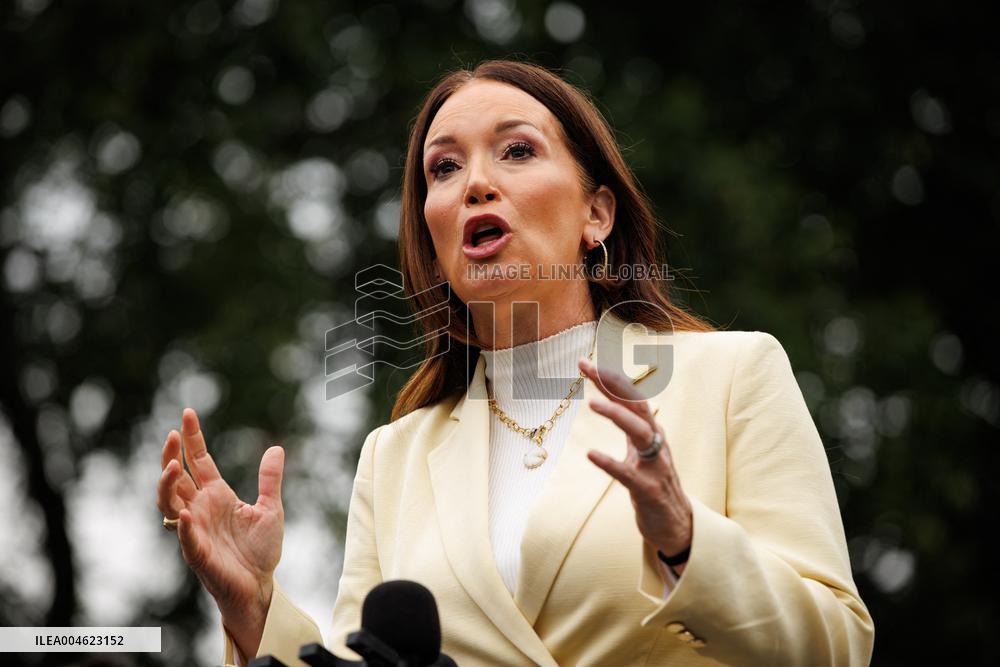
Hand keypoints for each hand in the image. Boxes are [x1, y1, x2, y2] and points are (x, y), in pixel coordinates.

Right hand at [156, 408, 284, 657]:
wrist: (259, 586)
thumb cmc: (259, 550)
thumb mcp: (271, 508)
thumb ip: (270, 480)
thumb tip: (276, 448)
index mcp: (217, 495)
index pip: (199, 461)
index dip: (193, 438)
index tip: (188, 413)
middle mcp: (201, 509)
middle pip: (177, 478)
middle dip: (172, 456)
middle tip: (174, 435)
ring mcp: (195, 530)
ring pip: (170, 503)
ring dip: (168, 485)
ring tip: (173, 467)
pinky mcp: (198, 553)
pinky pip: (185, 538)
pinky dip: (182, 526)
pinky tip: (183, 513)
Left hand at [578, 358, 692, 573]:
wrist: (676, 525)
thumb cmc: (654, 484)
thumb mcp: (640, 450)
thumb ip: (628, 426)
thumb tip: (609, 401)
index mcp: (651, 431)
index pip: (630, 397)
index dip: (609, 379)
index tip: (584, 362)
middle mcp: (656, 443)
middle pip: (637, 406)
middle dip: (613, 385)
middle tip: (588, 368)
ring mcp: (655, 466)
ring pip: (639, 433)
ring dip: (617, 416)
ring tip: (592, 404)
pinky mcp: (649, 490)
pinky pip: (627, 474)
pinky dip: (610, 463)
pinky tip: (590, 454)